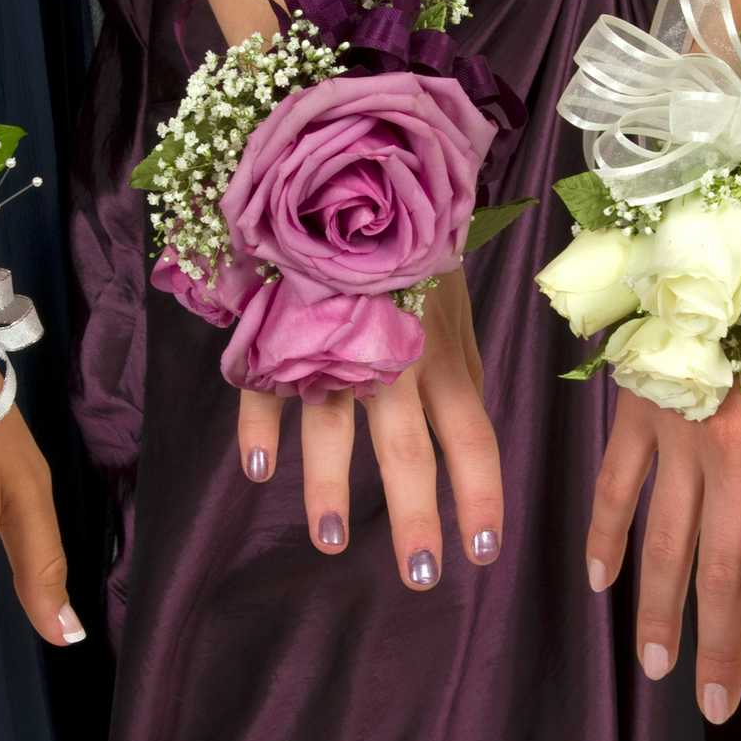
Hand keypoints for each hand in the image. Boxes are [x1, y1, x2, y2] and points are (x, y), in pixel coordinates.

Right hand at [236, 271, 503, 588]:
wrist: (351, 164)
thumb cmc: (408, 240)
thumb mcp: (449, 301)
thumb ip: (454, 363)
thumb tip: (469, 427)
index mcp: (443, 351)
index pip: (472, 436)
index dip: (480, 496)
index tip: (483, 553)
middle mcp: (395, 352)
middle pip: (409, 447)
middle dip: (415, 515)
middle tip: (420, 576)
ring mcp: (335, 338)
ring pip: (334, 423)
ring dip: (329, 487)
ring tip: (331, 543)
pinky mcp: (282, 321)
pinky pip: (267, 380)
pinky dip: (260, 424)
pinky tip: (257, 468)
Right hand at [586, 291, 740, 723]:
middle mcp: (735, 458)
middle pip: (722, 575)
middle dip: (718, 650)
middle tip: (711, 708)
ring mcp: (677, 434)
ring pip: (664, 544)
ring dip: (660, 613)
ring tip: (654, 668)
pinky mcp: (636, 408)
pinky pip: (616, 486)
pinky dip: (609, 536)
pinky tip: (603, 584)